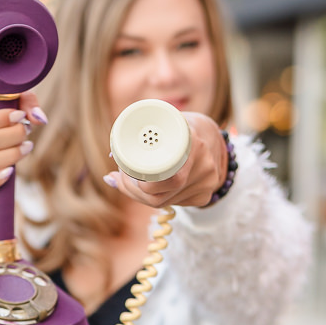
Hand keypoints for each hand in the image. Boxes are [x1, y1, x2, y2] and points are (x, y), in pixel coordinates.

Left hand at [104, 112, 230, 208]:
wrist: (213, 136)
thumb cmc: (180, 126)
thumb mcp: (163, 120)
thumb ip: (140, 134)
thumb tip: (112, 154)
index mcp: (195, 143)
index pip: (165, 177)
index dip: (138, 181)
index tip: (120, 171)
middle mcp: (204, 166)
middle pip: (160, 194)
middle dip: (131, 189)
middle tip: (117, 177)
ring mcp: (206, 184)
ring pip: (163, 202)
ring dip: (139, 195)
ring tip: (127, 181)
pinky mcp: (203, 197)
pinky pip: (172, 204)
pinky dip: (154, 198)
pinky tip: (144, 191)